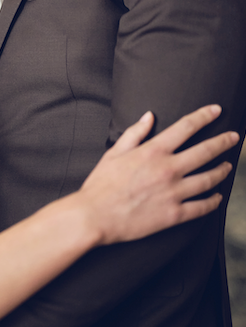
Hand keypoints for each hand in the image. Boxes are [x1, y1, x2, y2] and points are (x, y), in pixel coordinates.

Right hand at [79, 104, 237, 244]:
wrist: (95, 216)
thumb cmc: (101, 184)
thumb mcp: (114, 152)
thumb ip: (134, 133)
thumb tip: (149, 116)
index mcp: (153, 151)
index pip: (186, 127)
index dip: (204, 116)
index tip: (216, 110)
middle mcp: (168, 169)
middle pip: (206, 151)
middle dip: (223, 141)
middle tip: (234, 136)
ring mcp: (174, 193)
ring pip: (209, 179)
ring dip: (222, 171)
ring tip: (229, 166)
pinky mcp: (174, 215)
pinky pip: (202, 207)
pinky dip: (214, 202)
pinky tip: (218, 197)